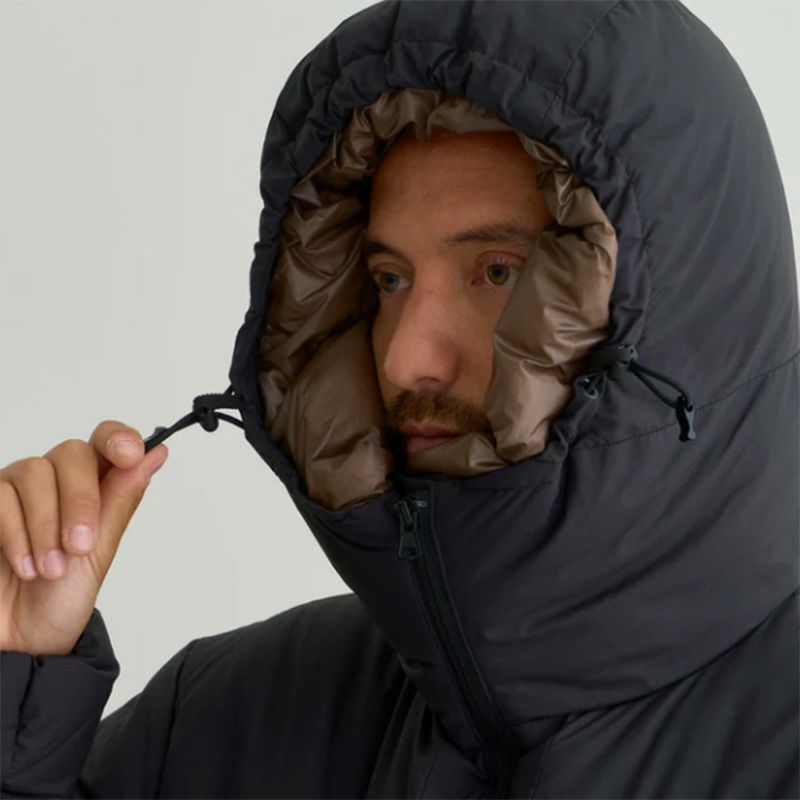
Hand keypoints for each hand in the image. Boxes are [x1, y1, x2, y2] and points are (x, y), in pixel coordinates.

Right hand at [0, 421, 167, 655]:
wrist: (20, 642)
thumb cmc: (61, 598)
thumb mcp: (100, 551)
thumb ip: (121, 500)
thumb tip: (156, 454)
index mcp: (94, 487)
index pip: (107, 442)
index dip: (119, 438)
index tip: (130, 454)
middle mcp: (56, 481)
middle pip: (72, 452)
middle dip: (81, 500)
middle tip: (80, 546)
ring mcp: (17, 491)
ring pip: (34, 472)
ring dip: (46, 525)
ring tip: (50, 570)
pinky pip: (0, 495)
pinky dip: (15, 533)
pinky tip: (25, 565)